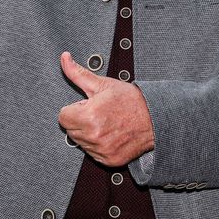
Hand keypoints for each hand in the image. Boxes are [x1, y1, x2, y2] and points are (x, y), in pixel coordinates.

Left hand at [57, 51, 154, 167]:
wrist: (155, 117)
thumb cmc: (130, 100)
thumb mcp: (102, 84)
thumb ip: (78, 73)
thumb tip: (64, 57)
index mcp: (89, 116)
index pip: (63, 117)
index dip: (75, 108)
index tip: (88, 106)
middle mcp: (94, 137)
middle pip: (71, 131)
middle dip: (80, 121)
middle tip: (100, 113)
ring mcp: (102, 150)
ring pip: (81, 143)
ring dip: (88, 134)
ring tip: (107, 123)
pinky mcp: (110, 160)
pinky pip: (93, 154)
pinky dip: (98, 145)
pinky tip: (111, 134)